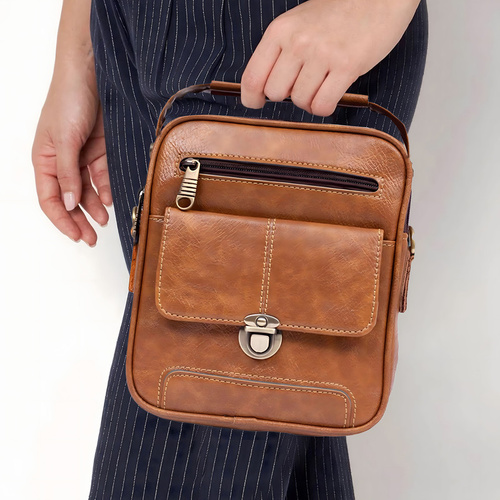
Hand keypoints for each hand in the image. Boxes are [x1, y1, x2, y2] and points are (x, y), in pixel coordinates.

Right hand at [32, 75, 110, 246]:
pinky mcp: (99, 152)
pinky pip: (101, 178)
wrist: (93, 76)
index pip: (50, 199)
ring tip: (104, 222)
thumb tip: (69, 203)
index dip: (61, 220)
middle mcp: (62, 162)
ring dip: (94, 208)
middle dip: (79, 220)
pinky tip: (110, 202)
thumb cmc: (68, 100)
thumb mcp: (65, 139)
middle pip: (69, 199)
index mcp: (45, 160)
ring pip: (86, 192)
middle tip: (91, 238)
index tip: (75, 235)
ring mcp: (81, 158)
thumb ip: (67, 173)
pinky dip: (105, 191)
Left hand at [241, 0, 419, 115]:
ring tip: (321, 85)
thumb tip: (266, 88)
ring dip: (309, 101)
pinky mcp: (347, 66)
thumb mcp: (298, 22)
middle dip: (287, 96)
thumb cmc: (338, 11)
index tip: (257, 103)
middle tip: (302, 85)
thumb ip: (280, 51)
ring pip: (300, 102)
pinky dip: (324, 107)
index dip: (251, 98)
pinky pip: (323, 105)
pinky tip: (331, 95)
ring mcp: (322, 54)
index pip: (253, 77)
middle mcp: (298, 41)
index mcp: (280, 30)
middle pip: (275, 93)